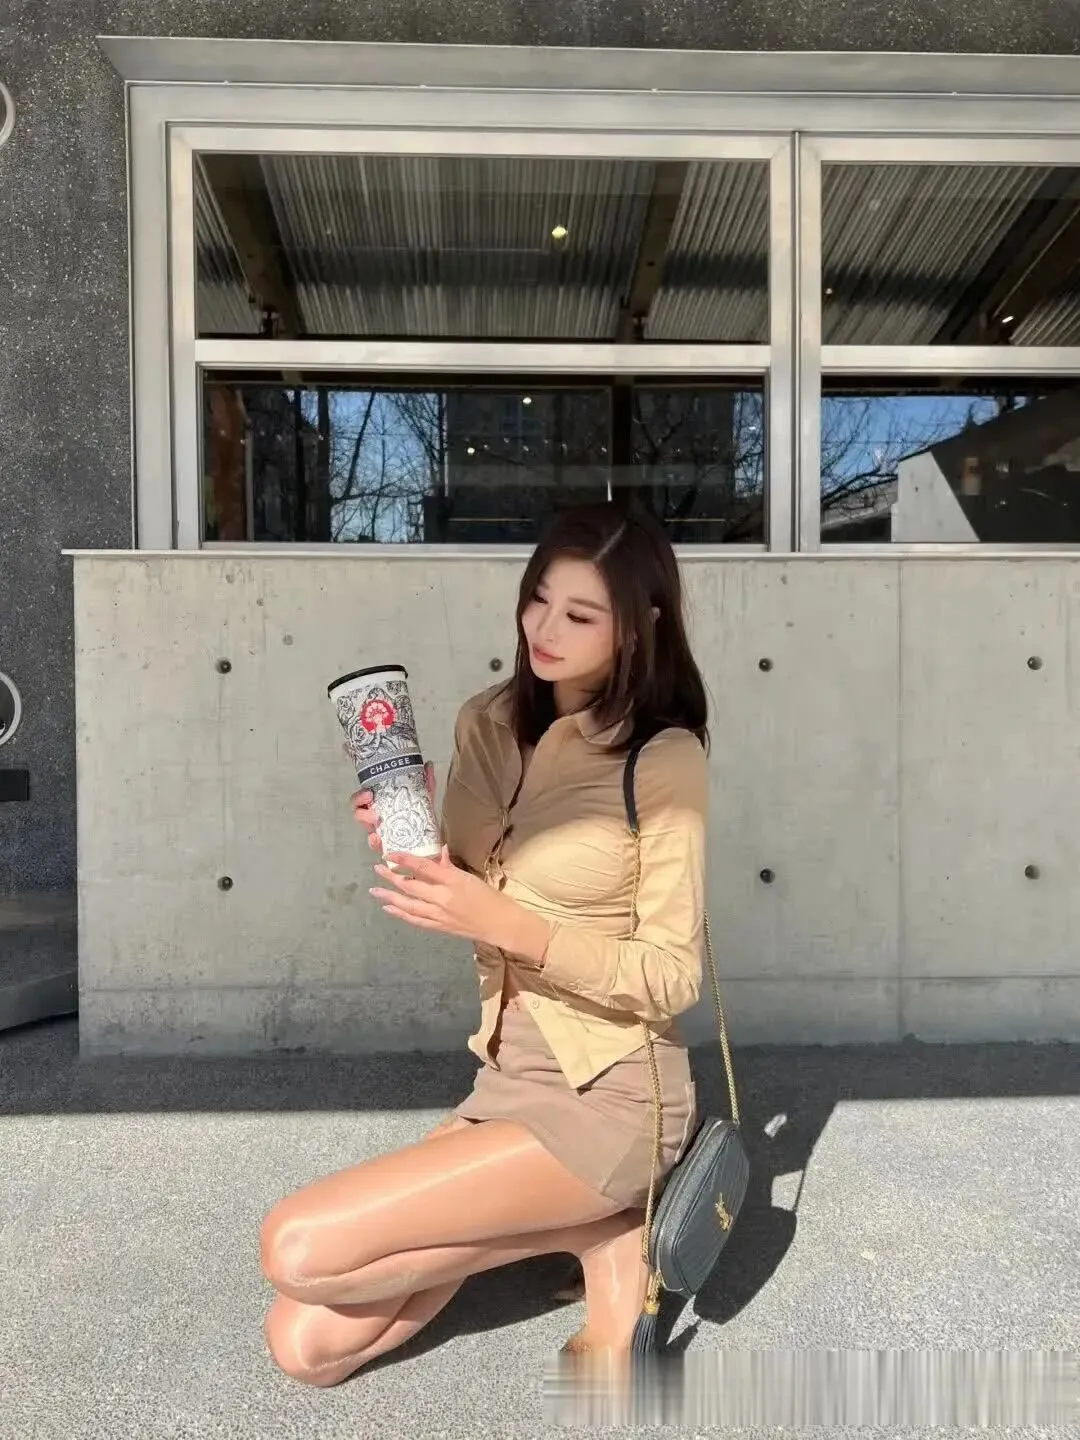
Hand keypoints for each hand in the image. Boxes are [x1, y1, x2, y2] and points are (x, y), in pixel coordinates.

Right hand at [350, 758, 435, 854]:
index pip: (361, 800)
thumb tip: (428, 765)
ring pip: (366, 830)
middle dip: (361, 811)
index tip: (368, 794)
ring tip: (377, 823)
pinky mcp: (386, 847)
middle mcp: (377, 820)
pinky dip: (374, 842)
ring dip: (367, 826)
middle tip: (373, 810)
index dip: (359, 797)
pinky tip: (378, 839)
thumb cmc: (422, 817)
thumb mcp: (424, 798)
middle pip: (359, 814)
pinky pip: (375, 845)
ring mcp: (380, 834)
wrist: (432, 840)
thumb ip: (426, 783)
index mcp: (381, 806)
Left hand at [371, 847, 549, 961]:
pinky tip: (390, 908)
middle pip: (411, 886)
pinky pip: (416, 920)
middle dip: (391, 878)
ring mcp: (439, 914)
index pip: (424, 867)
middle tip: (377, 870)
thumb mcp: (471, 877)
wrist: (501, 924)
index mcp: (453, 881)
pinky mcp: (439, 927)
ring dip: (390, 897)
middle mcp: (443, 897)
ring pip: (408, 905)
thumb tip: (440, 852)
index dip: (405, 859)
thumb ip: (451, 867)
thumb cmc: (490, 897)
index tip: (390, 854)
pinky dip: (401, 914)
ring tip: (375, 891)